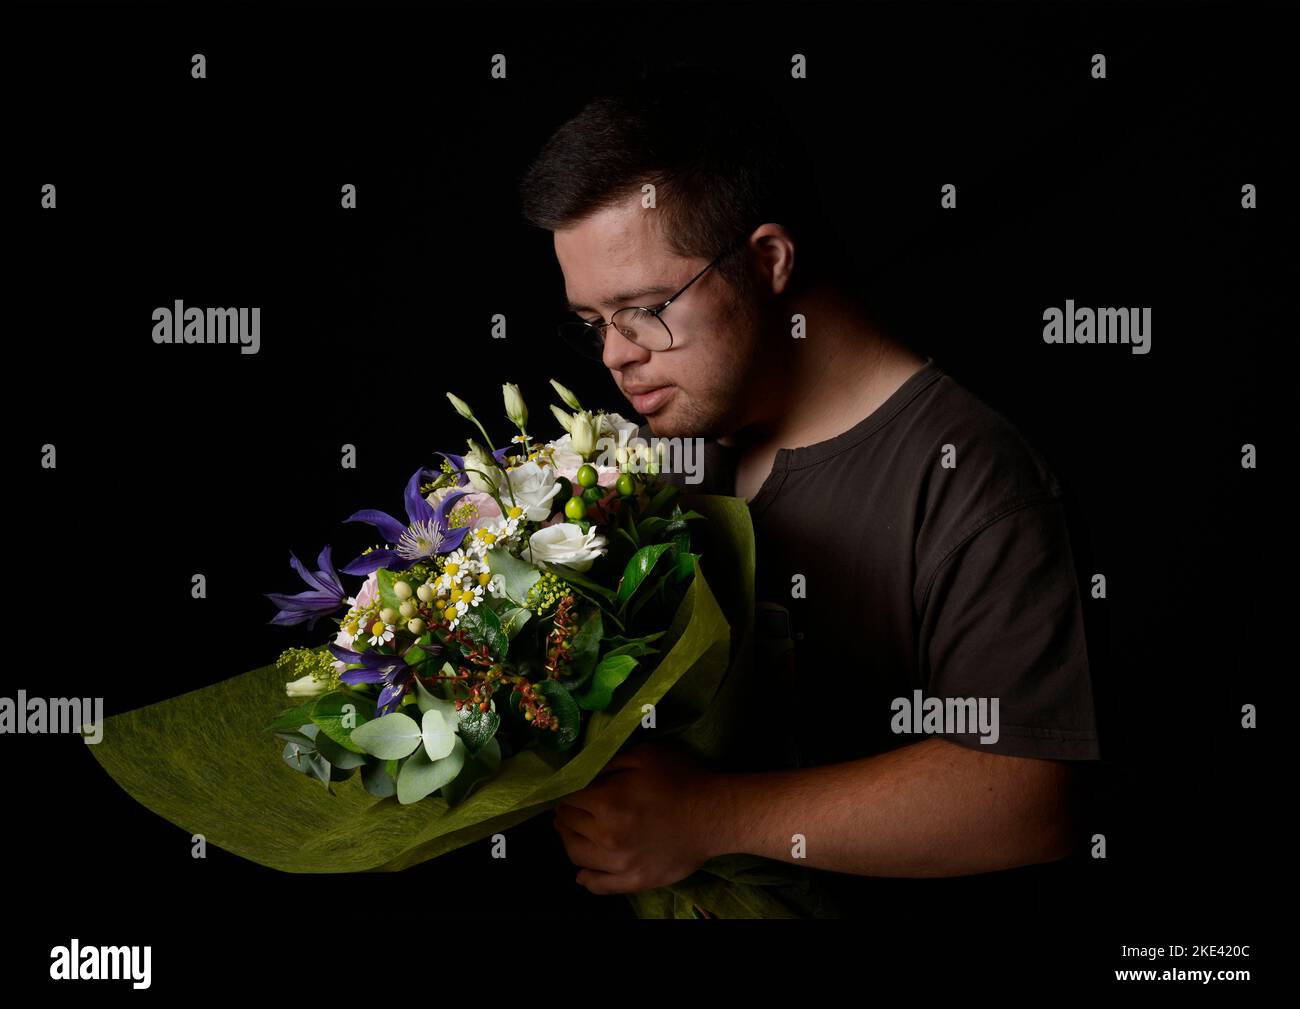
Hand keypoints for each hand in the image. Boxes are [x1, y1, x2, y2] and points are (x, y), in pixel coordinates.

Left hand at [553, 740, 725, 894]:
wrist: (716, 815)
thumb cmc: (682, 779)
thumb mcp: (643, 756)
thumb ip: (608, 763)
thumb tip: (580, 774)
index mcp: (608, 802)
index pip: (569, 799)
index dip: (565, 792)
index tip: (567, 790)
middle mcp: (608, 836)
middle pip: (568, 826)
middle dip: (564, 815)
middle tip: (566, 810)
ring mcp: (620, 864)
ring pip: (576, 856)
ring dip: (568, 841)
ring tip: (571, 833)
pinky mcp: (634, 881)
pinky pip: (598, 885)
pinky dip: (584, 878)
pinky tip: (582, 872)